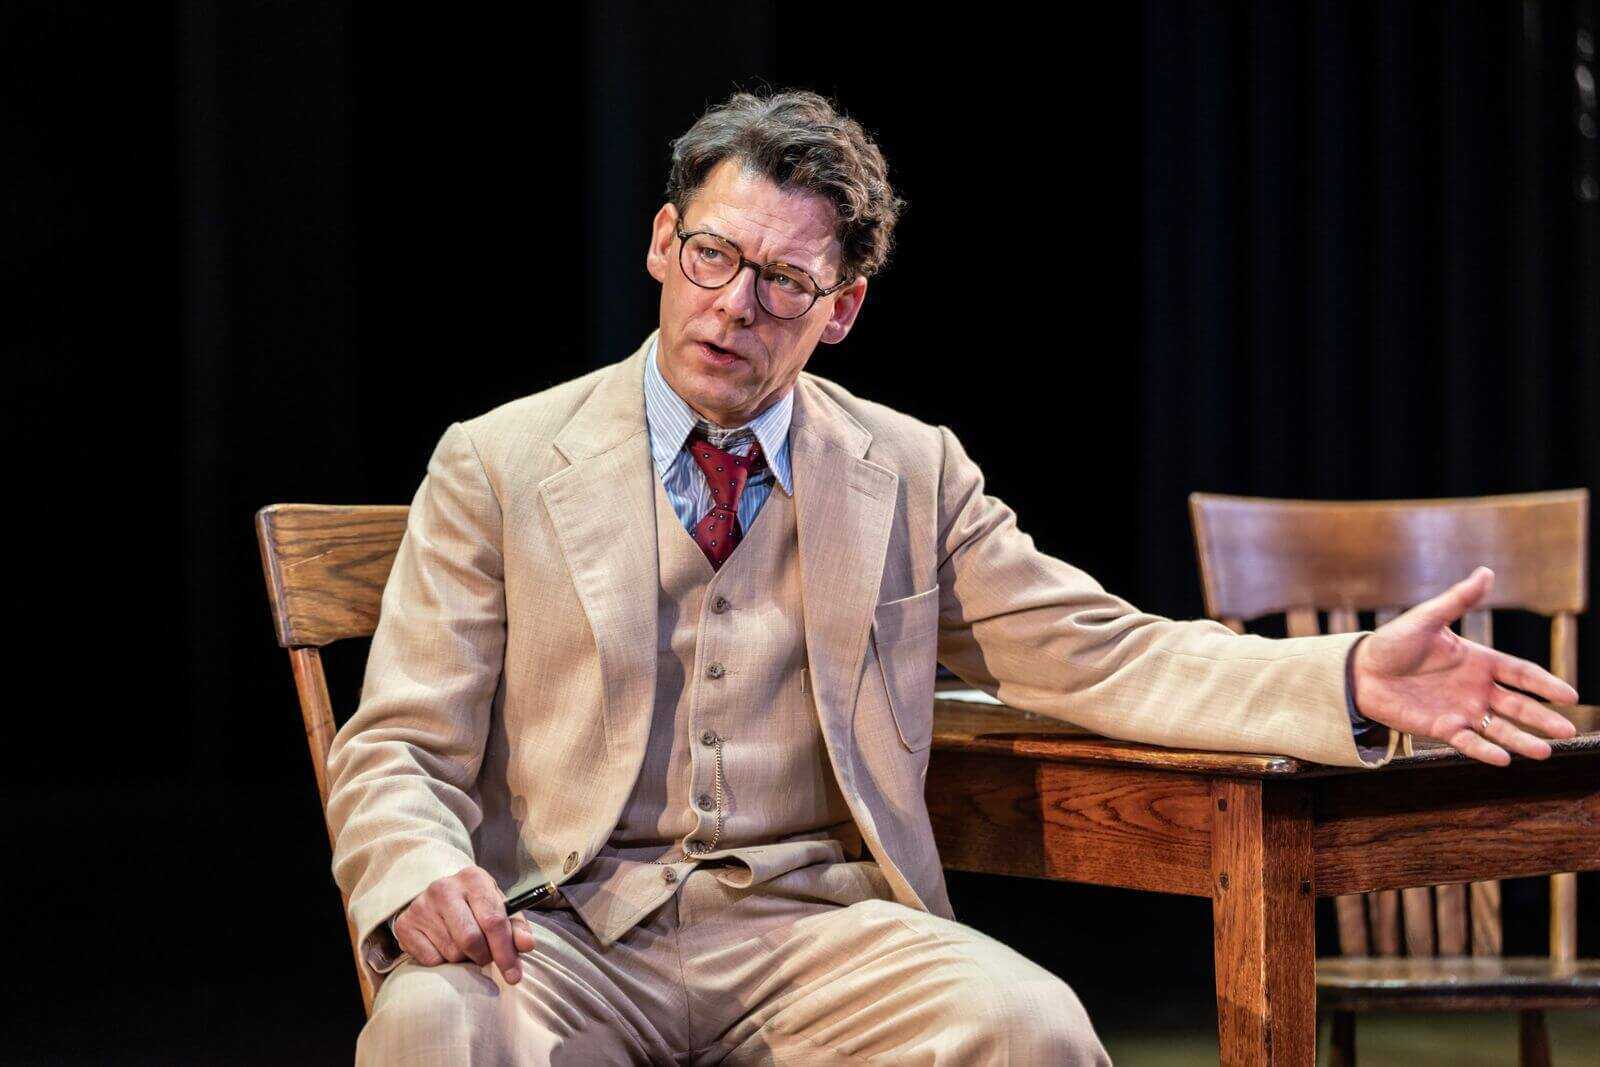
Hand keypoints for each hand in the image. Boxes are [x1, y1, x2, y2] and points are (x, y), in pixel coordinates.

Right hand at [391, 865, 536, 983]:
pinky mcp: (405, 925)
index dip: (506, 952)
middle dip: (483, 957)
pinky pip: (431, 960)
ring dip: (463, 959)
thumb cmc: (475, 906)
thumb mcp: (498, 909)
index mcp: (473, 878)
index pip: (493, 920)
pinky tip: (444, 946)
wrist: (436, 898)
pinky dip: (442, 961)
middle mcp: (444, 887)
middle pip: (470, 940)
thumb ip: (516, 928)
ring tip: (464, 946)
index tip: (514, 976)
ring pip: (451, 952)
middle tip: (485, 957)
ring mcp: (421, 906)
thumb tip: (527, 945)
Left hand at [1351, 566, 1578, 764]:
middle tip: (1567, 730)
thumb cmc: (1393, 642)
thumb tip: (1487, 573)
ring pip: (1499, 728)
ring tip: (1544, 751)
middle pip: (1518, 706)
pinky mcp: (1441, 727)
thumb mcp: (1427, 618)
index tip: (1570, 696)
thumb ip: (1458, 600)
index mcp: (1479, 661)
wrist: (1360, 670)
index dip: (1545, 684)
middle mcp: (1476, 688)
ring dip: (1521, 740)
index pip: (1521, 674)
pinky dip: (1484, 750)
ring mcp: (1461, 709)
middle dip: (1543, 718)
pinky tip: (1503, 758)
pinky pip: (1468, 742)